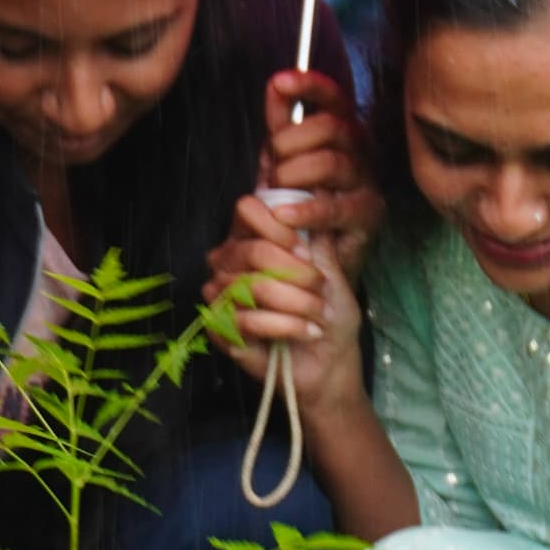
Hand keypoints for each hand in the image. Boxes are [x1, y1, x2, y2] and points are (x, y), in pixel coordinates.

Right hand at [204, 216, 362, 416]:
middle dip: (296, 273)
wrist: (329, 361)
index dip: (278, 228)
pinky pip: (245, 320)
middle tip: (321, 292)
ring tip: (319, 315)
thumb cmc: (328, 313)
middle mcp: (229, 264)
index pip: (247, 210)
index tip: (308, 254)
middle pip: (251, 250)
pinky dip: (284, 326)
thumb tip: (317, 187)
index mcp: (252, 240)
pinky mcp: (219, 330)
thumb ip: (317, 235)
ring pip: (251, 286)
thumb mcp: (330, 269)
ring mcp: (220, 296)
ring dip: (296, 303)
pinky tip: (307, 332)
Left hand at [255, 65, 382, 268]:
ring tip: (275, 192)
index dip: (309, 85)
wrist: (308, 255)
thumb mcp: (282, 161)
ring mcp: (368, 182)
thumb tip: (276, 84)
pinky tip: (283, 215)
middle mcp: (361, 151)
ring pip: (332, 162)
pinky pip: (335, 207)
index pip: (334, 98)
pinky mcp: (369, 216)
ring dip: (294, 175)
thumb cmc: (298, 204)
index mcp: (343, 133)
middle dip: (291, 142)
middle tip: (273, 165)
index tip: (279, 83)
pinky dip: (305, 210)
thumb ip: (281, 125)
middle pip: (332, 126)